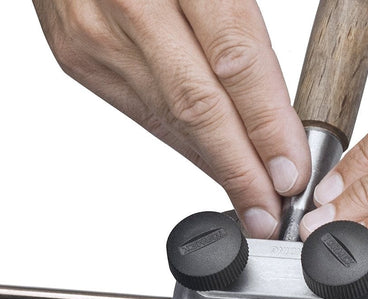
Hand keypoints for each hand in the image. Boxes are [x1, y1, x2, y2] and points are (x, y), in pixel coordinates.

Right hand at [32, 0, 310, 237]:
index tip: (291, 170)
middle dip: (240, 168)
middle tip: (269, 210)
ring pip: (165, 118)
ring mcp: (93, 34)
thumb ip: (241, 21)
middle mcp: (127, 3)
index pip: (234, 61)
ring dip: (211, 164)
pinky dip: (178, 142)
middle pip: (198, 106)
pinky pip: (138, 111)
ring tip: (248, 197)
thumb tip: (276, 101)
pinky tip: (206, 160)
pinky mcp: (76, 55)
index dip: (266, 125)